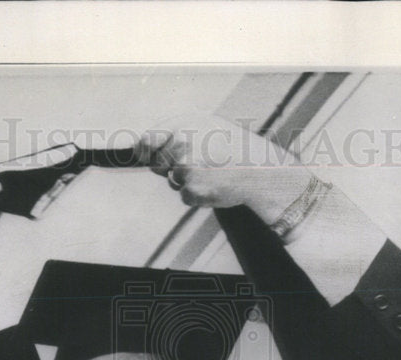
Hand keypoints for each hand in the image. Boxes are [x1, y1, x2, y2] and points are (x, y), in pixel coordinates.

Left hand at [136, 116, 312, 222]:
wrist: (259, 168)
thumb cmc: (231, 149)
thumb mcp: (204, 127)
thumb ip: (174, 133)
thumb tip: (140, 148)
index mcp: (183, 123)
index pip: (147, 139)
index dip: (144, 151)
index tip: (145, 156)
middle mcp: (181, 141)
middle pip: (158, 165)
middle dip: (172, 169)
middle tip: (200, 164)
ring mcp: (186, 165)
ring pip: (173, 181)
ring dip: (187, 182)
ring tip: (211, 173)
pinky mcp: (192, 187)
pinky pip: (185, 196)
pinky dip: (198, 196)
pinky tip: (216, 185)